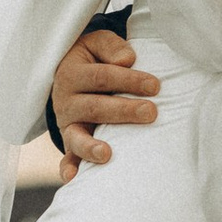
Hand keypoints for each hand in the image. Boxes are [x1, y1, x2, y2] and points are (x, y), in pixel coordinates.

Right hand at [51, 27, 160, 177]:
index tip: (155, 85)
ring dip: (91, 146)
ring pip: (77, 136)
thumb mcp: (97, 44)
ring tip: (107, 154)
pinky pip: (67, 157)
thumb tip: (127, 60)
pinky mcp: (69, 142)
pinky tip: (74, 178)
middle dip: (123, 111)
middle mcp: (65, 100)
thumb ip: (111, 47)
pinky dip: (68, 168)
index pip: (102, 77)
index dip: (129, 80)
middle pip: (94, 107)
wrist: (66, 73)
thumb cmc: (92, 59)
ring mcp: (67, 124)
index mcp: (72, 73)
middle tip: (151, 112)